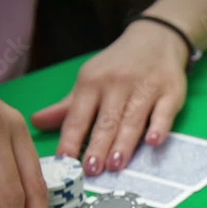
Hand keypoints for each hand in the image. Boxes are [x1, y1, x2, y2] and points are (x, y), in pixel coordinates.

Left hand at [31, 20, 188, 175]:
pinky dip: (159, 126)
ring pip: (132, 119)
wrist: (157, 37)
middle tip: (92, 169)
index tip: (65, 162)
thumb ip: (68, 107)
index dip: (71, 140)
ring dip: (124, 143)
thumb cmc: (119, 65)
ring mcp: (145, 88)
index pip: (78, 116)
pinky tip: (154, 141)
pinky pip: (163, 112)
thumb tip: (36, 123)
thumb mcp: (90, 79)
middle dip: (98, 146)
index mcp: (92, 82)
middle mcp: (116, 84)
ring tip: (116, 165)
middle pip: (106, 121)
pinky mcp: (170, 93)